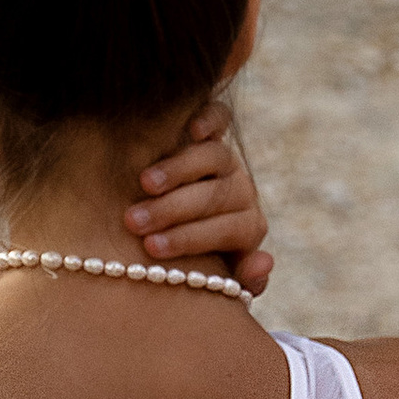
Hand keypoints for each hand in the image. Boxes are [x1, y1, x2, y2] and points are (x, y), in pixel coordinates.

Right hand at [128, 107, 273, 295]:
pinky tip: (189, 130)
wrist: (173, 225)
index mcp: (246, 227)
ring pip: (214, 156)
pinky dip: (209, 119)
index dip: (191, 238)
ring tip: (143, 183)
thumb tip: (263, 262)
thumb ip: (239, 281)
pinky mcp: (211, 129)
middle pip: (217, 195)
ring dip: (179, 169)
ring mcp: (226, 158)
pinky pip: (219, 117)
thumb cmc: (188, 261)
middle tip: (134, 221)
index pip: (229, 230)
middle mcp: (240, 190)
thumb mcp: (211, 277)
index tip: (152, 249)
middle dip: (174, 210)